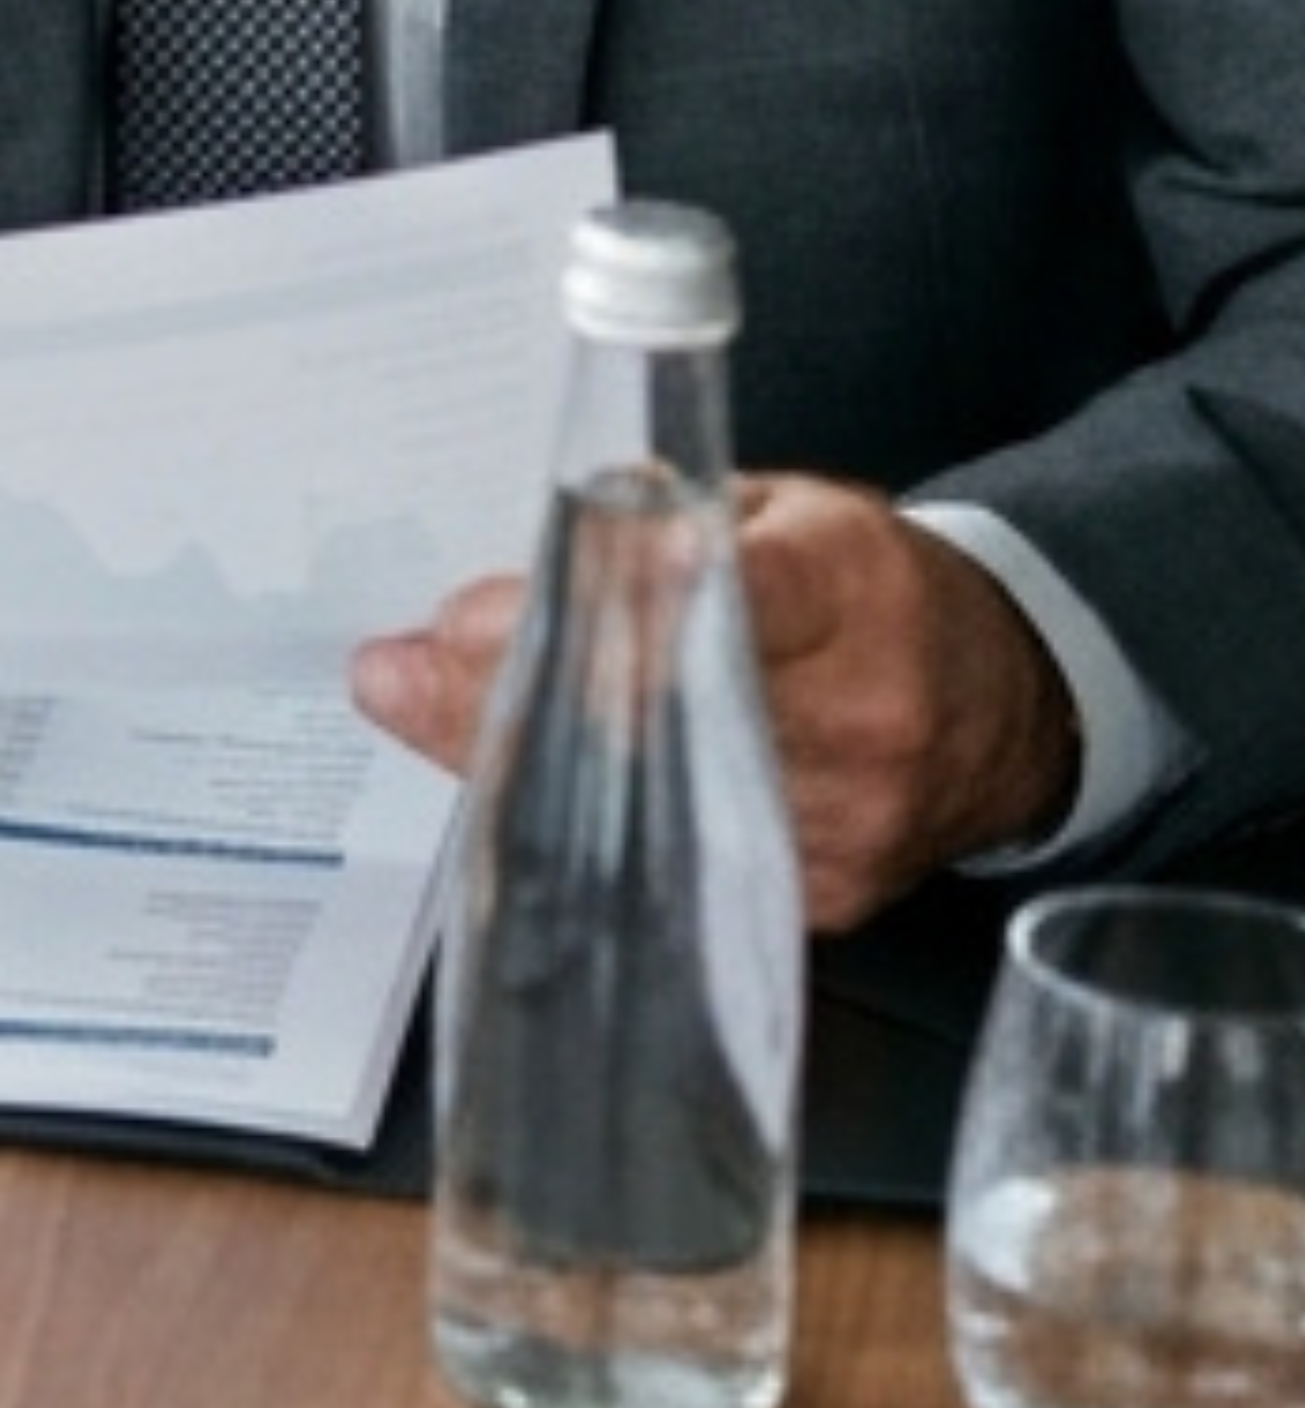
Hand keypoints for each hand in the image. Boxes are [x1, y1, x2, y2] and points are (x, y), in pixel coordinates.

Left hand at [347, 474, 1086, 932]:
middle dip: (505, 691)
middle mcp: (862, 715)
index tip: (486, 611)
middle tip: (399, 668)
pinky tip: (503, 774)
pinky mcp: (824, 895)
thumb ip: (669, 520)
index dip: (606, 607)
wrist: (1007, 705)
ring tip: (411, 702)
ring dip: (512, 755)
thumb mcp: (789, 511)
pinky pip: (671, 863)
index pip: (741, 596)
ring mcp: (846, 821)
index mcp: (856, 590)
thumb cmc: (876, 592)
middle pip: (655, 716)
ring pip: (642, 803)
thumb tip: (542, 549)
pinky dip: (578, 817)